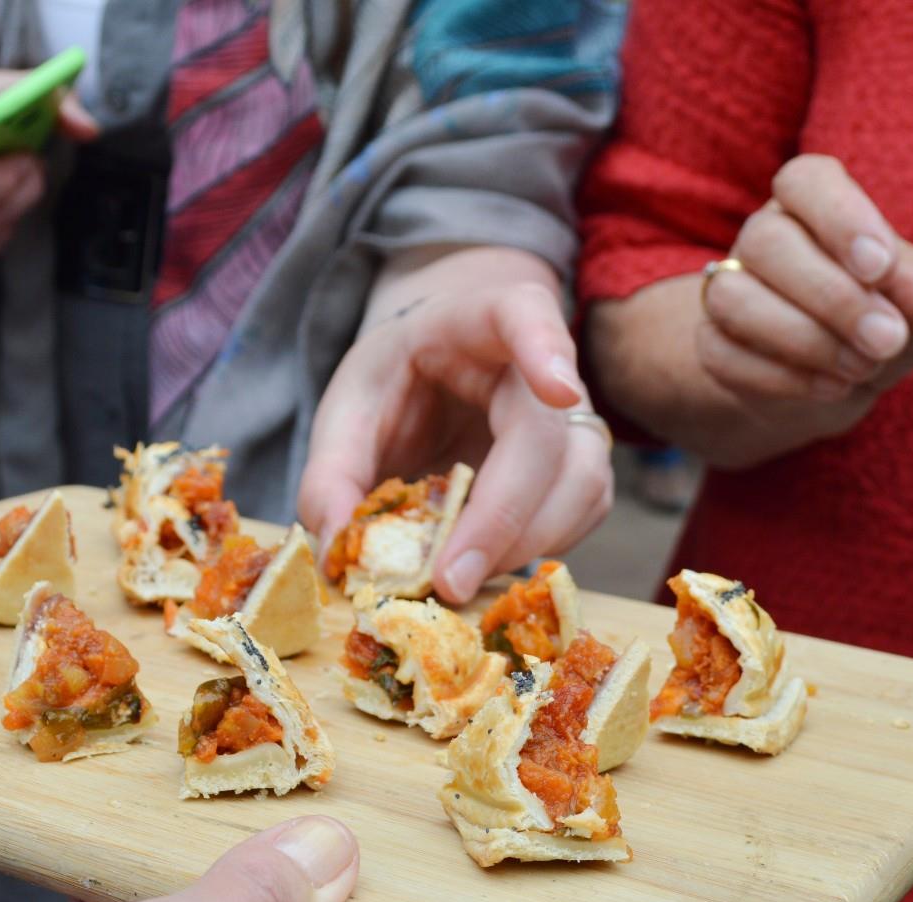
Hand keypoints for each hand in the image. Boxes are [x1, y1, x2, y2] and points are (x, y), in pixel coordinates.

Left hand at [299, 247, 612, 603]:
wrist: (432, 377)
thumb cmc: (393, 385)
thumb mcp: (346, 411)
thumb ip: (330, 475)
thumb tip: (336, 551)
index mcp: (476, 324)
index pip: (523, 312)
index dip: (546, 346)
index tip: (558, 389)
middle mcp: (541, 366)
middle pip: (547, 437)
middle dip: (501, 516)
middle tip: (448, 579)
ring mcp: (570, 420)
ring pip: (582, 484)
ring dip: (523, 545)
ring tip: (457, 579)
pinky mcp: (579, 468)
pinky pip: (580, 515)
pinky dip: (534, 551)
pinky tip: (483, 564)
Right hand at [699, 154, 912, 416]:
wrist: (856, 370)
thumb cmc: (897, 310)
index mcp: (816, 199)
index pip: (805, 181)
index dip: (840, 219)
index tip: (882, 268)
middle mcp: (765, 234)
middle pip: (765, 242)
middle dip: (832, 298)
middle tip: (888, 338)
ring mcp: (730, 287)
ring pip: (732, 300)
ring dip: (804, 340)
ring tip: (863, 367)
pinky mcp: (713, 342)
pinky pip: (721, 355)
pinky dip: (782, 379)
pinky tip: (833, 386)